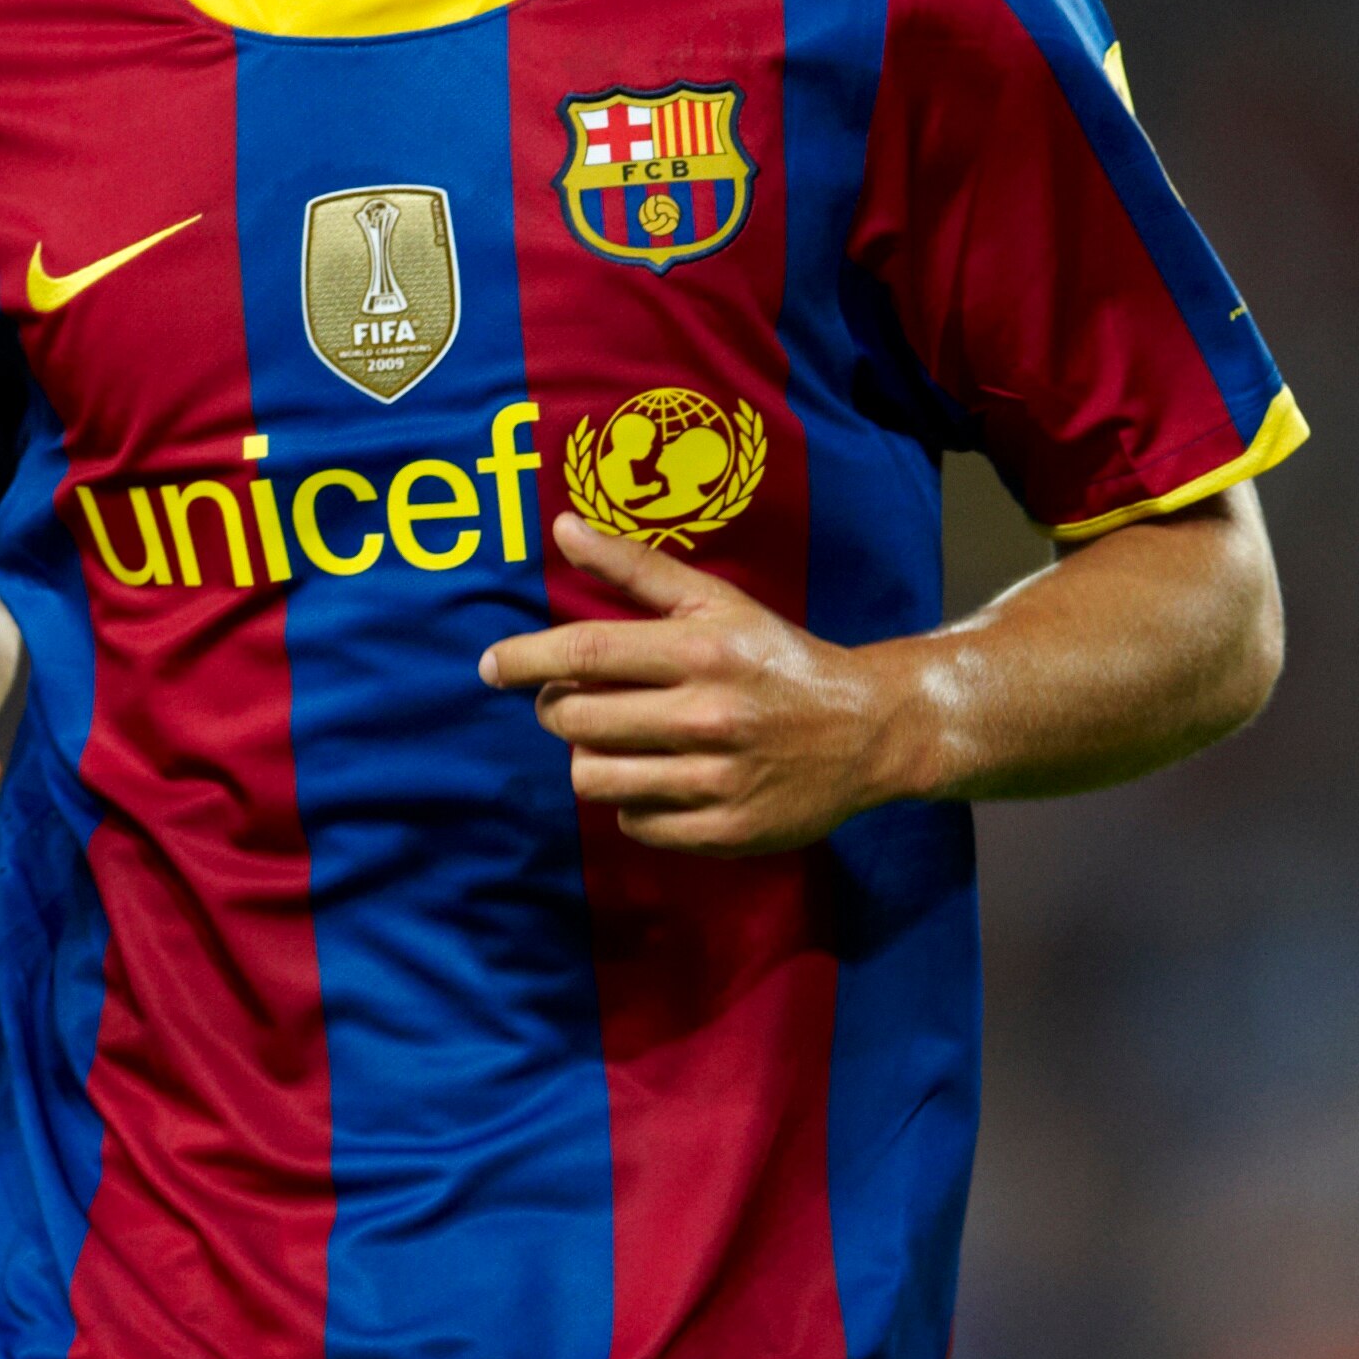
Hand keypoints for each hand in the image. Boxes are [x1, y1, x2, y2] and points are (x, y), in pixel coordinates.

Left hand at [479, 514, 933, 856]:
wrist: (868, 730)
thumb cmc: (777, 658)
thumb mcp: (716, 602)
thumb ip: (635, 568)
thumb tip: (562, 528)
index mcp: (700, 651)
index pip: (585, 654)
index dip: (524, 660)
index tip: (490, 666)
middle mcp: (708, 714)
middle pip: (577, 721)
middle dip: (559, 711)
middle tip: (577, 703)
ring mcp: (717, 778)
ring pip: (596, 778)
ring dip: (591, 759)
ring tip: (618, 742)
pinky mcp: (726, 830)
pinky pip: (634, 824)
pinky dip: (634, 804)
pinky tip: (662, 779)